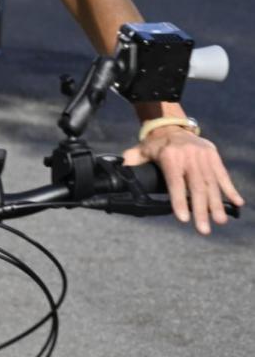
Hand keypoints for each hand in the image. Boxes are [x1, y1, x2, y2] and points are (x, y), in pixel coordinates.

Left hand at [123, 129, 243, 234]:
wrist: (172, 126)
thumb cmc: (155, 145)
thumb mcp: (141, 151)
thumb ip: (131, 161)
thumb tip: (118, 171)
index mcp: (169, 156)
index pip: (175, 182)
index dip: (179, 201)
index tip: (183, 219)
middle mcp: (188, 155)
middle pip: (196, 187)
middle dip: (200, 210)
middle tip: (203, 230)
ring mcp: (202, 155)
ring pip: (211, 183)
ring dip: (216, 204)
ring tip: (219, 221)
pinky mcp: (213, 154)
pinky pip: (222, 174)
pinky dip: (230, 189)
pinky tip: (237, 204)